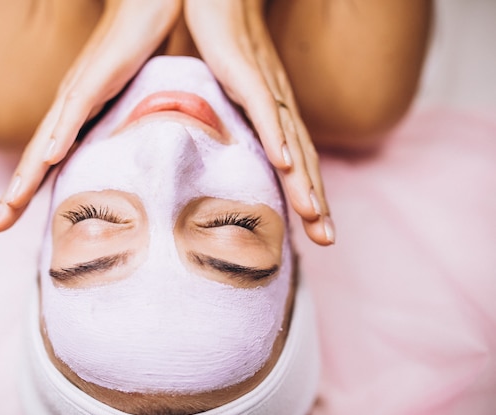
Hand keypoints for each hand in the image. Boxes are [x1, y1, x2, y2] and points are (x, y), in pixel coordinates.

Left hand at [0, 0, 181, 231]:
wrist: (144, 7)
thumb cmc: (136, 53)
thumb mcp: (126, 104)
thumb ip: (120, 131)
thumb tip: (127, 161)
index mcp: (73, 117)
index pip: (46, 161)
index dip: (27, 191)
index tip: (9, 221)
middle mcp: (67, 107)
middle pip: (36, 157)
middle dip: (15, 193)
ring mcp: (78, 91)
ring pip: (48, 139)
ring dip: (28, 173)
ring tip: (11, 204)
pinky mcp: (96, 76)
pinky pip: (76, 109)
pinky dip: (62, 134)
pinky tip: (51, 157)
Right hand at [184, 0, 333, 244]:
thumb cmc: (224, 42)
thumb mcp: (229, 93)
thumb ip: (231, 124)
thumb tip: (220, 154)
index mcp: (274, 113)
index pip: (296, 161)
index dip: (307, 196)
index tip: (317, 233)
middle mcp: (278, 104)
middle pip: (302, 159)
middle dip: (315, 200)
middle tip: (327, 240)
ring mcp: (266, 87)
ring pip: (290, 139)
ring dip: (303, 180)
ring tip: (314, 217)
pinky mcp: (246, 69)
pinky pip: (264, 107)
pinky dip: (277, 136)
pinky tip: (285, 164)